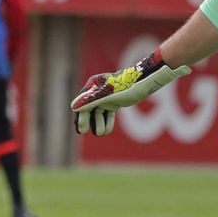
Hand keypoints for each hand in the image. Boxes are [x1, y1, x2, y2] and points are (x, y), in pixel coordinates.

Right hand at [70, 48, 191, 135]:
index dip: (79, 116)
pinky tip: (107, 131)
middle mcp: (98, 90)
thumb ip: (90, 101)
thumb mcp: (107, 95)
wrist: (144, 83)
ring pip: (98, 113)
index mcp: (93, 85)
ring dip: (98, 123)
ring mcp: (106, 95)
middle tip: (84, 132)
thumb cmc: (125, 86)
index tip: (80, 130)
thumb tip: (73, 107)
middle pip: (88, 108)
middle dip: (87, 121)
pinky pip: (107, 113)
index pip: (82, 103)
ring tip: (100, 133)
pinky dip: (107, 121)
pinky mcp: (114, 101)